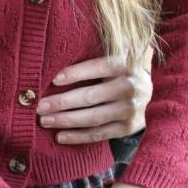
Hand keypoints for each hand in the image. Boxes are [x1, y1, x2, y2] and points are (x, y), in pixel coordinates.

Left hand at [37, 51, 152, 144]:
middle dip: (62, 102)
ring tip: (44, 121)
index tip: (53, 80)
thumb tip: (55, 55)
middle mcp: (131, 87)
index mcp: (125, 64)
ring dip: (66, 120)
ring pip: (94, 117)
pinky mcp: (129, 127)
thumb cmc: (116, 68)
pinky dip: (78, 136)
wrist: (148, 88)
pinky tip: (60, 136)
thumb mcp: (112, 53)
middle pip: (91, 96)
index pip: (98, 67)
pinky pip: (100, 134)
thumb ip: (92, 51)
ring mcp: (132, 109)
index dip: (76, 73)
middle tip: (39, 106)